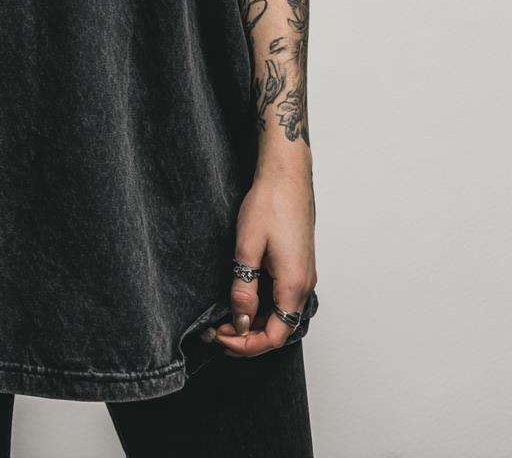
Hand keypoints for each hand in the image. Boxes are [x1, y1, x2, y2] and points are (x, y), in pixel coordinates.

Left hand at [211, 167, 315, 357]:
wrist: (286, 176)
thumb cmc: (269, 204)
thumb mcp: (247, 248)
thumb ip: (244, 289)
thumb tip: (241, 322)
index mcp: (294, 285)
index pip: (275, 336)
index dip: (246, 345)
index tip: (220, 337)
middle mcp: (305, 285)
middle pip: (279, 330)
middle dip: (247, 337)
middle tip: (216, 330)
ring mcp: (304, 275)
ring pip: (281, 315)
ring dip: (255, 322)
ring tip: (225, 317)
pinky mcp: (299, 266)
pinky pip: (283, 299)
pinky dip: (263, 307)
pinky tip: (243, 299)